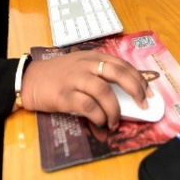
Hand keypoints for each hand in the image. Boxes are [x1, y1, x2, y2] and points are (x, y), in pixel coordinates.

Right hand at [20, 50, 149, 129]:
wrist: (30, 80)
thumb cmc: (59, 75)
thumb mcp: (81, 65)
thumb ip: (100, 73)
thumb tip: (127, 92)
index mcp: (93, 57)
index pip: (122, 65)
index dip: (138, 79)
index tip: (148, 93)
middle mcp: (86, 65)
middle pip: (118, 74)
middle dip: (135, 90)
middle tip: (142, 105)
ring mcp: (75, 79)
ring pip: (104, 92)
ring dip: (115, 110)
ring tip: (115, 122)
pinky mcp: (65, 95)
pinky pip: (88, 106)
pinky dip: (99, 116)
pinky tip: (101, 122)